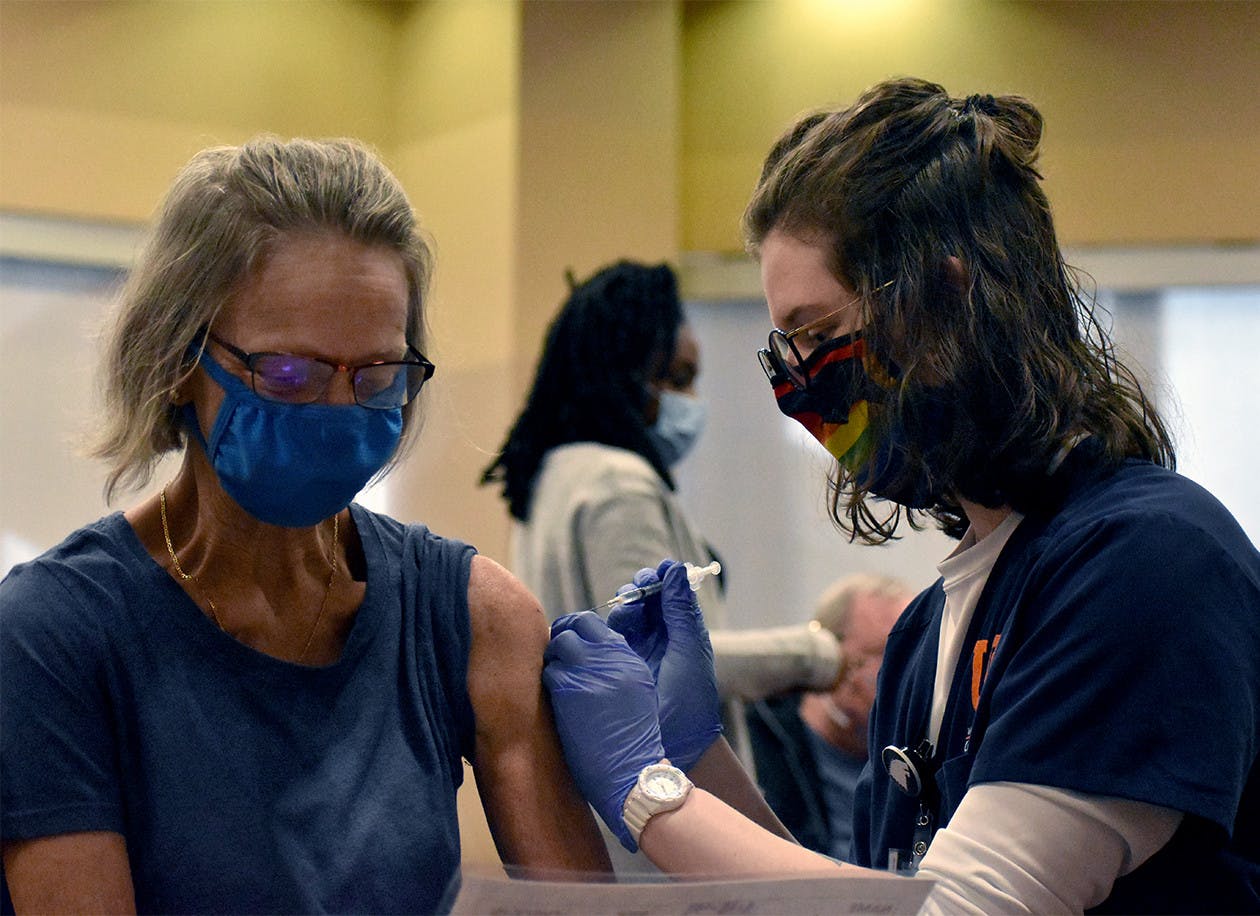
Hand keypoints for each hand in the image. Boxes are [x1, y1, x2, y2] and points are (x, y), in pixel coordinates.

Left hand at [543, 611, 665, 851]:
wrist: (632, 772)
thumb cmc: (632, 741)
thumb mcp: (636, 693)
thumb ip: (614, 668)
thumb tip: (586, 654)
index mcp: (628, 659)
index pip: (595, 625)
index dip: (576, 629)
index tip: (568, 641)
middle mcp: (612, 659)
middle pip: (576, 625)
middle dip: (561, 635)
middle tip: (554, 652)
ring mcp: (591, 671)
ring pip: (560, 644)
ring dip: (553, 659)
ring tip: (555, 678)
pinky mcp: (571, 690)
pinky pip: (550, 671)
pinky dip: (548, 680)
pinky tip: (553, 697)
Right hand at [607, 560, 721, 771]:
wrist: (673, 742)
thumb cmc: (690, 697)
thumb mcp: (688, 649)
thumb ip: (680, 610)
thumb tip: (675, 569)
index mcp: (683, 633)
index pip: (671, 597)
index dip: (664, 580)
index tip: (659, 570)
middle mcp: (660, 639)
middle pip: (647, 602)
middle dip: (641, 588)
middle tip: (639, 586)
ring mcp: (638, 650)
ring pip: (628, 615)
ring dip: (627, 605)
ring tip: (629, 605)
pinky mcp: (618, 664)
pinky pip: (610, 636)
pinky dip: (611, 624)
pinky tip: (614, 624)